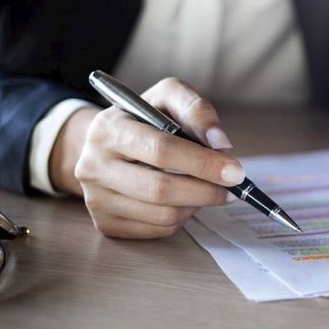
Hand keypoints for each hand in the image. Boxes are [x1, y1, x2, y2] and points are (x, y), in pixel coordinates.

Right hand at [52, 78, 243, 238]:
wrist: (109, 144)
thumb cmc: (146, 119)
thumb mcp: (168, 97)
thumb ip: (196, 110)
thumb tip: (221, 144)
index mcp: (108, 129)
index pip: (160, 150)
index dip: (202, 163)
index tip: (235, 172)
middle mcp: (93, 165)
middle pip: (159, 189)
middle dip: (205, 190)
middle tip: (233, 188)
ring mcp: (95, 198)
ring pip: (162, 215)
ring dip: (197, 205)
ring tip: (209, 190)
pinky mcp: (105, 223)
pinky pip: (157, 230)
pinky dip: (183, 218)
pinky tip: (187, 201)